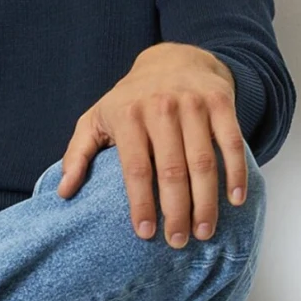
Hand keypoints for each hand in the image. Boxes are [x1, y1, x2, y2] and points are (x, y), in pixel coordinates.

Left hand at [56, 42, 246, 245]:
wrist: (174, 58)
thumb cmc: (131, 99)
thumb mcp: (96, 118)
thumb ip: (77, 154)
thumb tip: (63, 192)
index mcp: (127, 115)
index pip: (135, 169)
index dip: (141, 204)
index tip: (146, 234)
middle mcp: (160, 107)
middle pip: (172, 170)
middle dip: (176, 211)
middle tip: (178, 241)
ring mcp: (193, 104)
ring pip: (203, 161)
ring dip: (206, 201)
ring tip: (204, 231)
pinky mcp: (220, 102)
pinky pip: (232, 142)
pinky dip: (236, 173)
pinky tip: (235, 200)